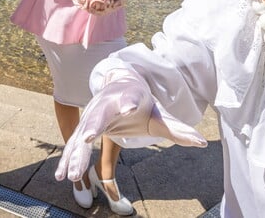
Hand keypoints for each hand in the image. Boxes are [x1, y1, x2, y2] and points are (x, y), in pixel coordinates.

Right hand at [54, 69, 205, 182]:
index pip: (128, 99)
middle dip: (91, 126)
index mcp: (127, 96)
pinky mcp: (83, 128)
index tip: (127, 107)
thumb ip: (177, 129)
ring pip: (81, 133)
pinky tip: (62, 177)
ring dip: (76, 153)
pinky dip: (67, 160)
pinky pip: (73, 145)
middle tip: (87, 138)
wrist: (118, 86)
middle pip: (98, 115)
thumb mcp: (158, 114)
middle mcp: (105, 104)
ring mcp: (91, 116)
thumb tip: (201, 143)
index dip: (127, 103)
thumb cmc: (140, 103)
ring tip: (73, 174)